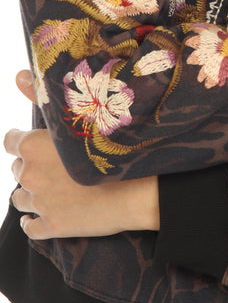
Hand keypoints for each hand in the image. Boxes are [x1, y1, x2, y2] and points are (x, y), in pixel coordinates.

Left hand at [3, 70, 159, 239]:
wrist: (139, 187)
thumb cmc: (114, 145)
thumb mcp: (79, 115)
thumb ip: (41, 96)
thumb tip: (19, 74)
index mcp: (32, 145)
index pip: (10, 141)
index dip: (23, 141)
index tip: (37, 143)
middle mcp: (30, 174)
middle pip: (17, 170)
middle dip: (32, 167)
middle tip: (55, 166)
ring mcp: (40, 203)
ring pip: (20, 198)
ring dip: (32, 193)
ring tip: (52, 190)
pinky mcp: (52, 226)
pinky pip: (31, 227)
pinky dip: (33, 222)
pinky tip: (40, 218)